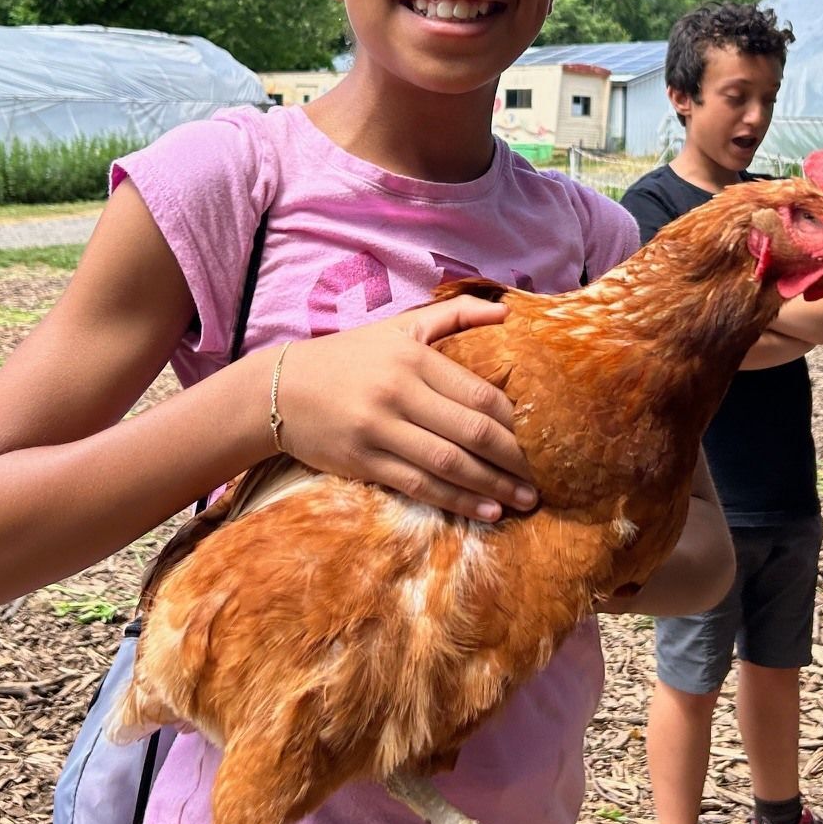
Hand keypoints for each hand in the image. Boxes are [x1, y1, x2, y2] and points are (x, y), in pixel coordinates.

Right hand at [275, 297, 534, 522]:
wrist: (279, 389)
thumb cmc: (348, 357)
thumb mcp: (398, 327)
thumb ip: (454, 316)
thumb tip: (508, 312)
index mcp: (412, 357)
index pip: (478, 393)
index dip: (515, 421)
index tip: (542, 438)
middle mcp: (398, 391)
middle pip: (471, 430)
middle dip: (514, 458)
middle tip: (543, 478)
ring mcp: (379, 429)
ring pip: (449, 463)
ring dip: (492, 486)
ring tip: (524, 501)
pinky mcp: (363, 461)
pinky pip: (419, 485)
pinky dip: (456, 501)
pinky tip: (485, 511)